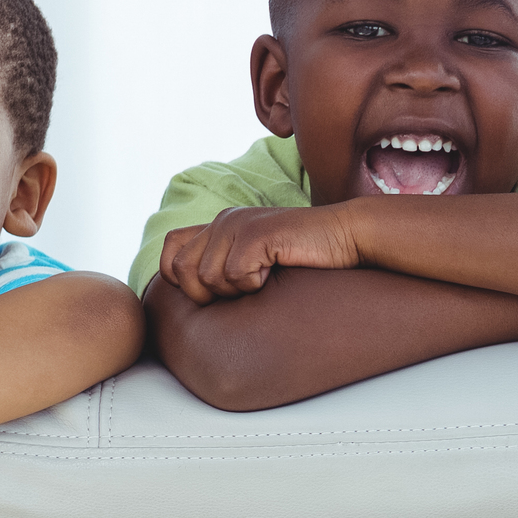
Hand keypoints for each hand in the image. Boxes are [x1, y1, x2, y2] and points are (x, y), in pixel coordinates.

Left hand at [160, 204, 366, 304]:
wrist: (347, 236)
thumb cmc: (308, 257)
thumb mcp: (259, 261)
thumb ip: (227, 266)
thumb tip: (197, 296)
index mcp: (220, 225)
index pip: (170, 251)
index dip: (179, 280)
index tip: (212, 294)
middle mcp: (223, 220)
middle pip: (181, 270)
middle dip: (205, 294)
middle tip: (241, 292)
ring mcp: (238, 224)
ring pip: (207, 277)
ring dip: (235, 290)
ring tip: (263, 279)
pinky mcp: (257, 233)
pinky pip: (236, 275)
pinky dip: (255, 285)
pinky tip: (275, 272)